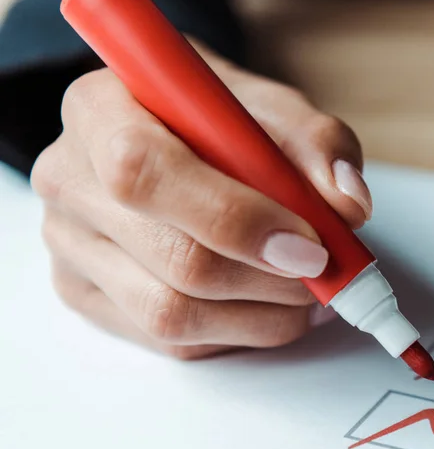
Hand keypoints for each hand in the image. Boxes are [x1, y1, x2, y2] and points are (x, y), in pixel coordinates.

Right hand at [31, 43, 371, 358]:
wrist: (167, 138)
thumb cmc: (215, 121)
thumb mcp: (270, 108)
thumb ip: (315, 144)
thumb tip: (347, 206)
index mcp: (100, 111)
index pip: (148, 172)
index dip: (236, 218)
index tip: (310, 245)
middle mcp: (70, 181)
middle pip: (171, 258)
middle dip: (268, 280)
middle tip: (325, 275)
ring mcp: (71, 246)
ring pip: (171, 314)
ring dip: (260, 317)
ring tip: (308, 297)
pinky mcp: (87, 294)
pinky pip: (170, 340)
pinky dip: (236, 332)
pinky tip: (268, 308)